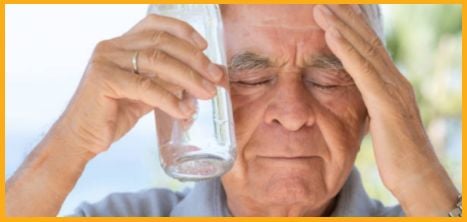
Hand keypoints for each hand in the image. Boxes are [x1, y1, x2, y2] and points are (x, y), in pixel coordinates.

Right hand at [58, 14, 223, 154]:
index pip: (154, 25)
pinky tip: (184, 111)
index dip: (182, 30)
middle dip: (194, 59)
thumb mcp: (146, 93)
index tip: (205, 46)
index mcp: (122, 45)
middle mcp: (112, 47)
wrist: (81, 138)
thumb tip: (202, 78)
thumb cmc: (114, 114)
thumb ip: (167, 82)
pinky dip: (169, 99)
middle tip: (216, 76)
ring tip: (207, 94)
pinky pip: (146, 87)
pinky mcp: (104, 80)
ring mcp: (106, 61)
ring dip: (188, 78)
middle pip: (162, 42)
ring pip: (157, 61)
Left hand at [313, 4, 457, 215]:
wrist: (418, 180)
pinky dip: (346, 50)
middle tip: (325, 0)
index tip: (335, 9)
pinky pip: (363, 72)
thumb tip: (357, 94)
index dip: (352, 26)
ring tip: (320, 8)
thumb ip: (370, 103)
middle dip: (345, 17)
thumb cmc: (398, 155)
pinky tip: (331, 34)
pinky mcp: (387, 105)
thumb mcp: (380, 122)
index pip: (370, 48)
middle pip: (367, 41)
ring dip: (341, 26)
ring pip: (364, 50)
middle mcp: (395, 81)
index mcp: (391, 84)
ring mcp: (393, 90)